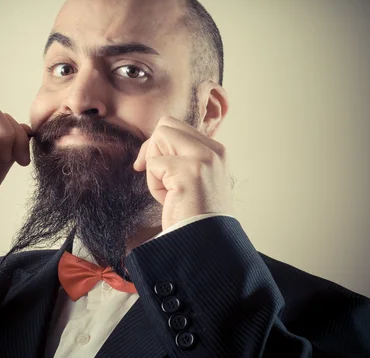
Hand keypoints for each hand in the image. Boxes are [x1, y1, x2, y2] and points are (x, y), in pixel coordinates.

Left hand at [133, 116, 232, 230]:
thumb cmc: (194, 215)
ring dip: (154, 166)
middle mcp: (213, 150)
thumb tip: (153, 142)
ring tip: (168, 191)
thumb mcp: (195, 178)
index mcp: (216, 150)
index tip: (154, 167)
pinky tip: (169, 200)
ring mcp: (203, 159)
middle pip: (165, 125)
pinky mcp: (189, 172)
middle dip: (152, 148)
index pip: (176, 126)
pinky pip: (153, 164)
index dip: (158, 144)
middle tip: (155, 175)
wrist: (206, 244)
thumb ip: (182, 156)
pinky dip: (154, 185)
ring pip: (159, 138)